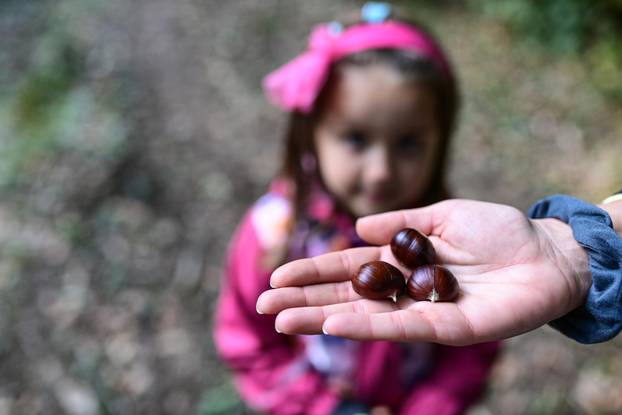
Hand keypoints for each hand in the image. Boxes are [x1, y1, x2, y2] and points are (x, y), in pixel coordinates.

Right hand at [256, 199, 591, 344]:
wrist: (547, 252)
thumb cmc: (498, 230)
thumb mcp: (442, 215)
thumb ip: (401, 223)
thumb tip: (358, 230)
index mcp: (401, 262)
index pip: (347, 269)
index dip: (313, 272)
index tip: (278, 278)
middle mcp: (405, 290)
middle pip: (346, 297)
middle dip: (305, 301)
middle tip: (266, 307)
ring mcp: (424, 311)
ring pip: (365, 317)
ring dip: (323, 318)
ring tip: (286, 320)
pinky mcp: (449, 327)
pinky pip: (403, 326)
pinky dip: (368, 326)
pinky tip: (335, 322)